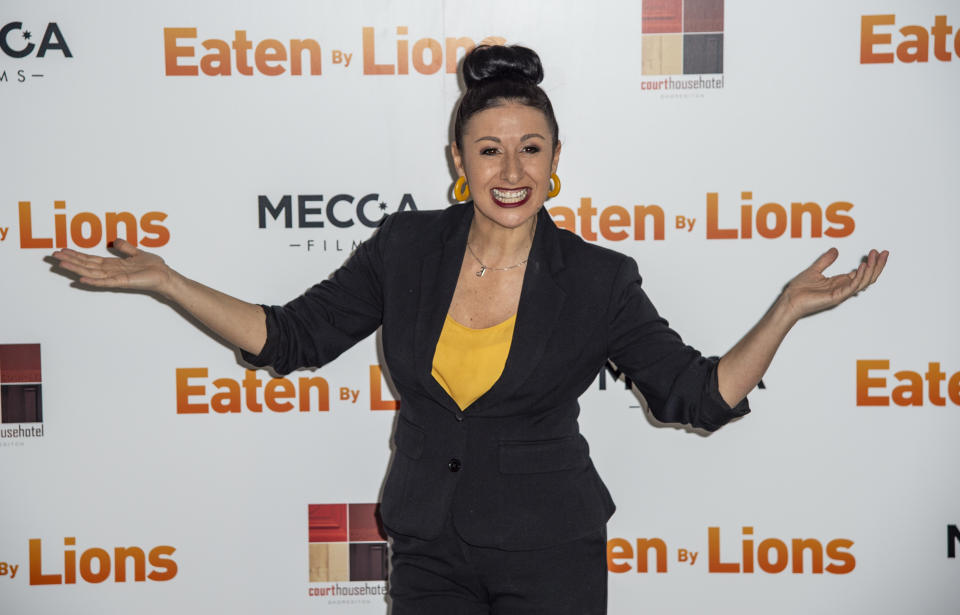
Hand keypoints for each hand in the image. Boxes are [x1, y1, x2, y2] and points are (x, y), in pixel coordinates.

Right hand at [51, 238, 174, 293]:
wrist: (165, 276)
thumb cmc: (153, 268)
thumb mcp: (137, 253)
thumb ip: (125, 248)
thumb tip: (114, 240)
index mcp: (113, 265)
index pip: (90, 259)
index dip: (76, 255)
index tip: (62, 250)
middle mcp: (111, 271)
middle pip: (86, 265)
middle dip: (70, 260)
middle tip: (54, 256)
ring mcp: (115, 278)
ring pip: (91, 273)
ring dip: (76, 268)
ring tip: (61, 264)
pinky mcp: (122, 282)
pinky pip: (105, 282)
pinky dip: (93, 281)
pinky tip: (81, 278)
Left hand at [781, 247, 888, 321]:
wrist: (789, 300)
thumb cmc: (799, 290)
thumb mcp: (814, 270)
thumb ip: (826, 260)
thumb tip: (835, 250)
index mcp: (839, 282)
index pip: (861, 273)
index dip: (871, 263)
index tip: (876, 252)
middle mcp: (843, 288)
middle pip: (867, 277)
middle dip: (877, 265)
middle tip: (884, 253)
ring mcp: (841, 293)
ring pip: (864, 282)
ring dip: (871, 269)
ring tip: (875, 256)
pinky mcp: (836, 297)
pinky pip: (852, 287)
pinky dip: (859, 276)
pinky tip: (862, 266)